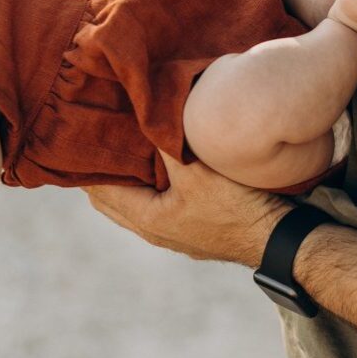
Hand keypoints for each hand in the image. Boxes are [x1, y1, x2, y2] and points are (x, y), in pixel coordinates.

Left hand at [84, 151, 291, 266]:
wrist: (276, 238)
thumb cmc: (235, 207)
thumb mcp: (196, 172)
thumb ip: (165, 146)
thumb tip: (145, 119)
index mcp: (146, 219)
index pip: (100, 189)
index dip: (88, 165)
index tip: (80, 140)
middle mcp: (153, 230)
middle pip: (110, 199)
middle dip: (101, 172)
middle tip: (94, 140)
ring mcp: (171, 233)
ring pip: (132, 202)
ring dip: (125, 179)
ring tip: (120, 147)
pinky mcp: (190, 229)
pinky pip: (153, 204)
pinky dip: (145, 185)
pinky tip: (154, 165)